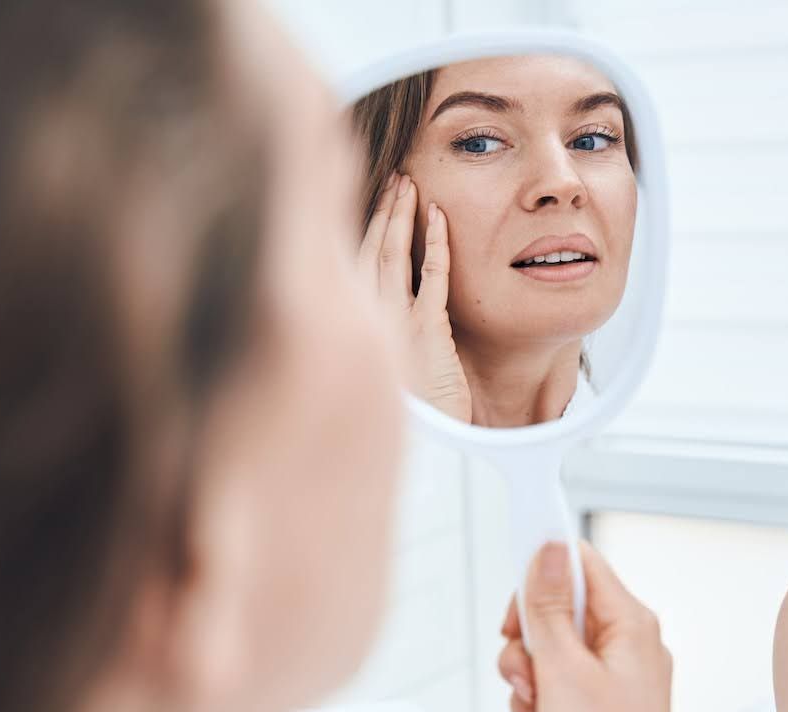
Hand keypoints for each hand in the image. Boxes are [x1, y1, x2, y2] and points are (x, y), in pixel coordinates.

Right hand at [360, 173, 470, 421]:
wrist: (429, 456)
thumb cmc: (415, 418)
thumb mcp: (389, 373)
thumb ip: (379, 338)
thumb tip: (378, 313)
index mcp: (352, 329)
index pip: (348, 265)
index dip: (361, 227)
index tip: (371, 198)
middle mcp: (365, 323)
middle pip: (366, 251)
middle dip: (379, 211)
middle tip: (391, 178)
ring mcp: (395, 326)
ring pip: (393, 257)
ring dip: (401, 217)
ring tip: (408, 184)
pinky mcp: (428, 334)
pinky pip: (433, 278)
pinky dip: (436, 244)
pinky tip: (439, 217)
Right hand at [498, 542, 721, 711]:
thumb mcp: (562, 669)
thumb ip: (548, 604)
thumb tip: (549, 544)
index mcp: (631, 622)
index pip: (580, 562)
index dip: (539, 578)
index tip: (514, 611)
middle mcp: (629, 643)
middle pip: (559, 608)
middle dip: (528, 642)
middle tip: (525, 675)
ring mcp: (617, 677)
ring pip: (551, 650)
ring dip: (530, 680)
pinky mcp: (604, 707)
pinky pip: (559, 684)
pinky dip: (542, 705)